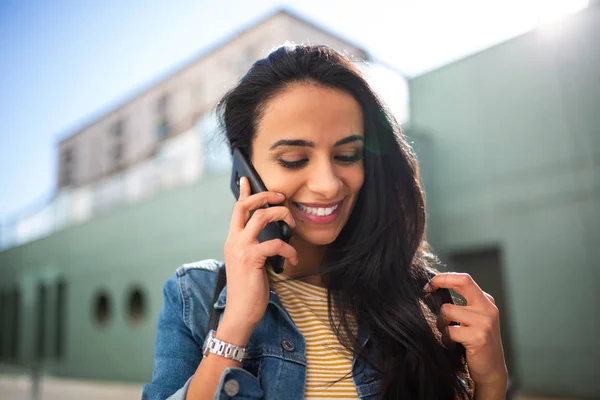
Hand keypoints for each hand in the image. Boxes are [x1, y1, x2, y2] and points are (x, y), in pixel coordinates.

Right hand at [222, 177, 296, 334]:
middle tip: (281, 197)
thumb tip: (272, 237)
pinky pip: (276, 244)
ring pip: (262, 217)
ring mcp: (241, 248)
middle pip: (246, 206)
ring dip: (282, 216)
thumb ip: (254, 247)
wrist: (240, 312)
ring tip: (292, 226)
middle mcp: (234, 241)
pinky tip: (292, 260)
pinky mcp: (252, 259)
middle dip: (265, 196)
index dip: (243, 192)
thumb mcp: (248, 263)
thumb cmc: (248, 289)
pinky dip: (289, 250)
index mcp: (233, 240)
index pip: (236, 210)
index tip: (247, 179)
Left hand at [425, 273, 507, 391]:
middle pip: (462, 282)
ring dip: (441, 323)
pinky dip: (445, 338)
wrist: (492, 370)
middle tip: (427, 291)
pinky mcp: (478, 337)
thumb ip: (463, 305)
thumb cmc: (478, 344)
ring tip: (447, 333)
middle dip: (440, 282)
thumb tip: (434, 292)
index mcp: (486, 302)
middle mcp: (488, 308)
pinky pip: (450, 331)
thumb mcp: (475, 320)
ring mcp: (485, 322)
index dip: (444, 277)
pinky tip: (451, 344)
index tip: (429, 284)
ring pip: (448, 310)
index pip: (464, 279)